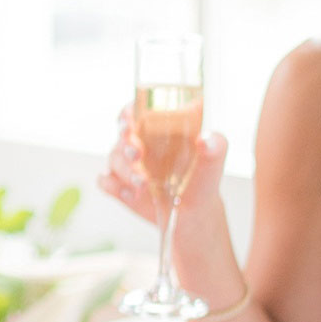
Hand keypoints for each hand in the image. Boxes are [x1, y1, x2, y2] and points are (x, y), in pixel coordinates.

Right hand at [99, 102, 228, 226]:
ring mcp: (126, 163)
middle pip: (121, 132)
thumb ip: (215, 146)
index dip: (129, 111)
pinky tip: (131, 194)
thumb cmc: (202, 178)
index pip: (135, 110)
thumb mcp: (214, 160)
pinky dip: (115, 187)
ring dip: (126, 171)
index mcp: (157, 127)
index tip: (131, 118)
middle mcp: (138, 141)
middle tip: (138, 154)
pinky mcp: (119, 184)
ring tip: (144, 185)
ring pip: (113, 158)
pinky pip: (105, 181)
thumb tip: (206, 140)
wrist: (193, 210)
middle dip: (126, 142)